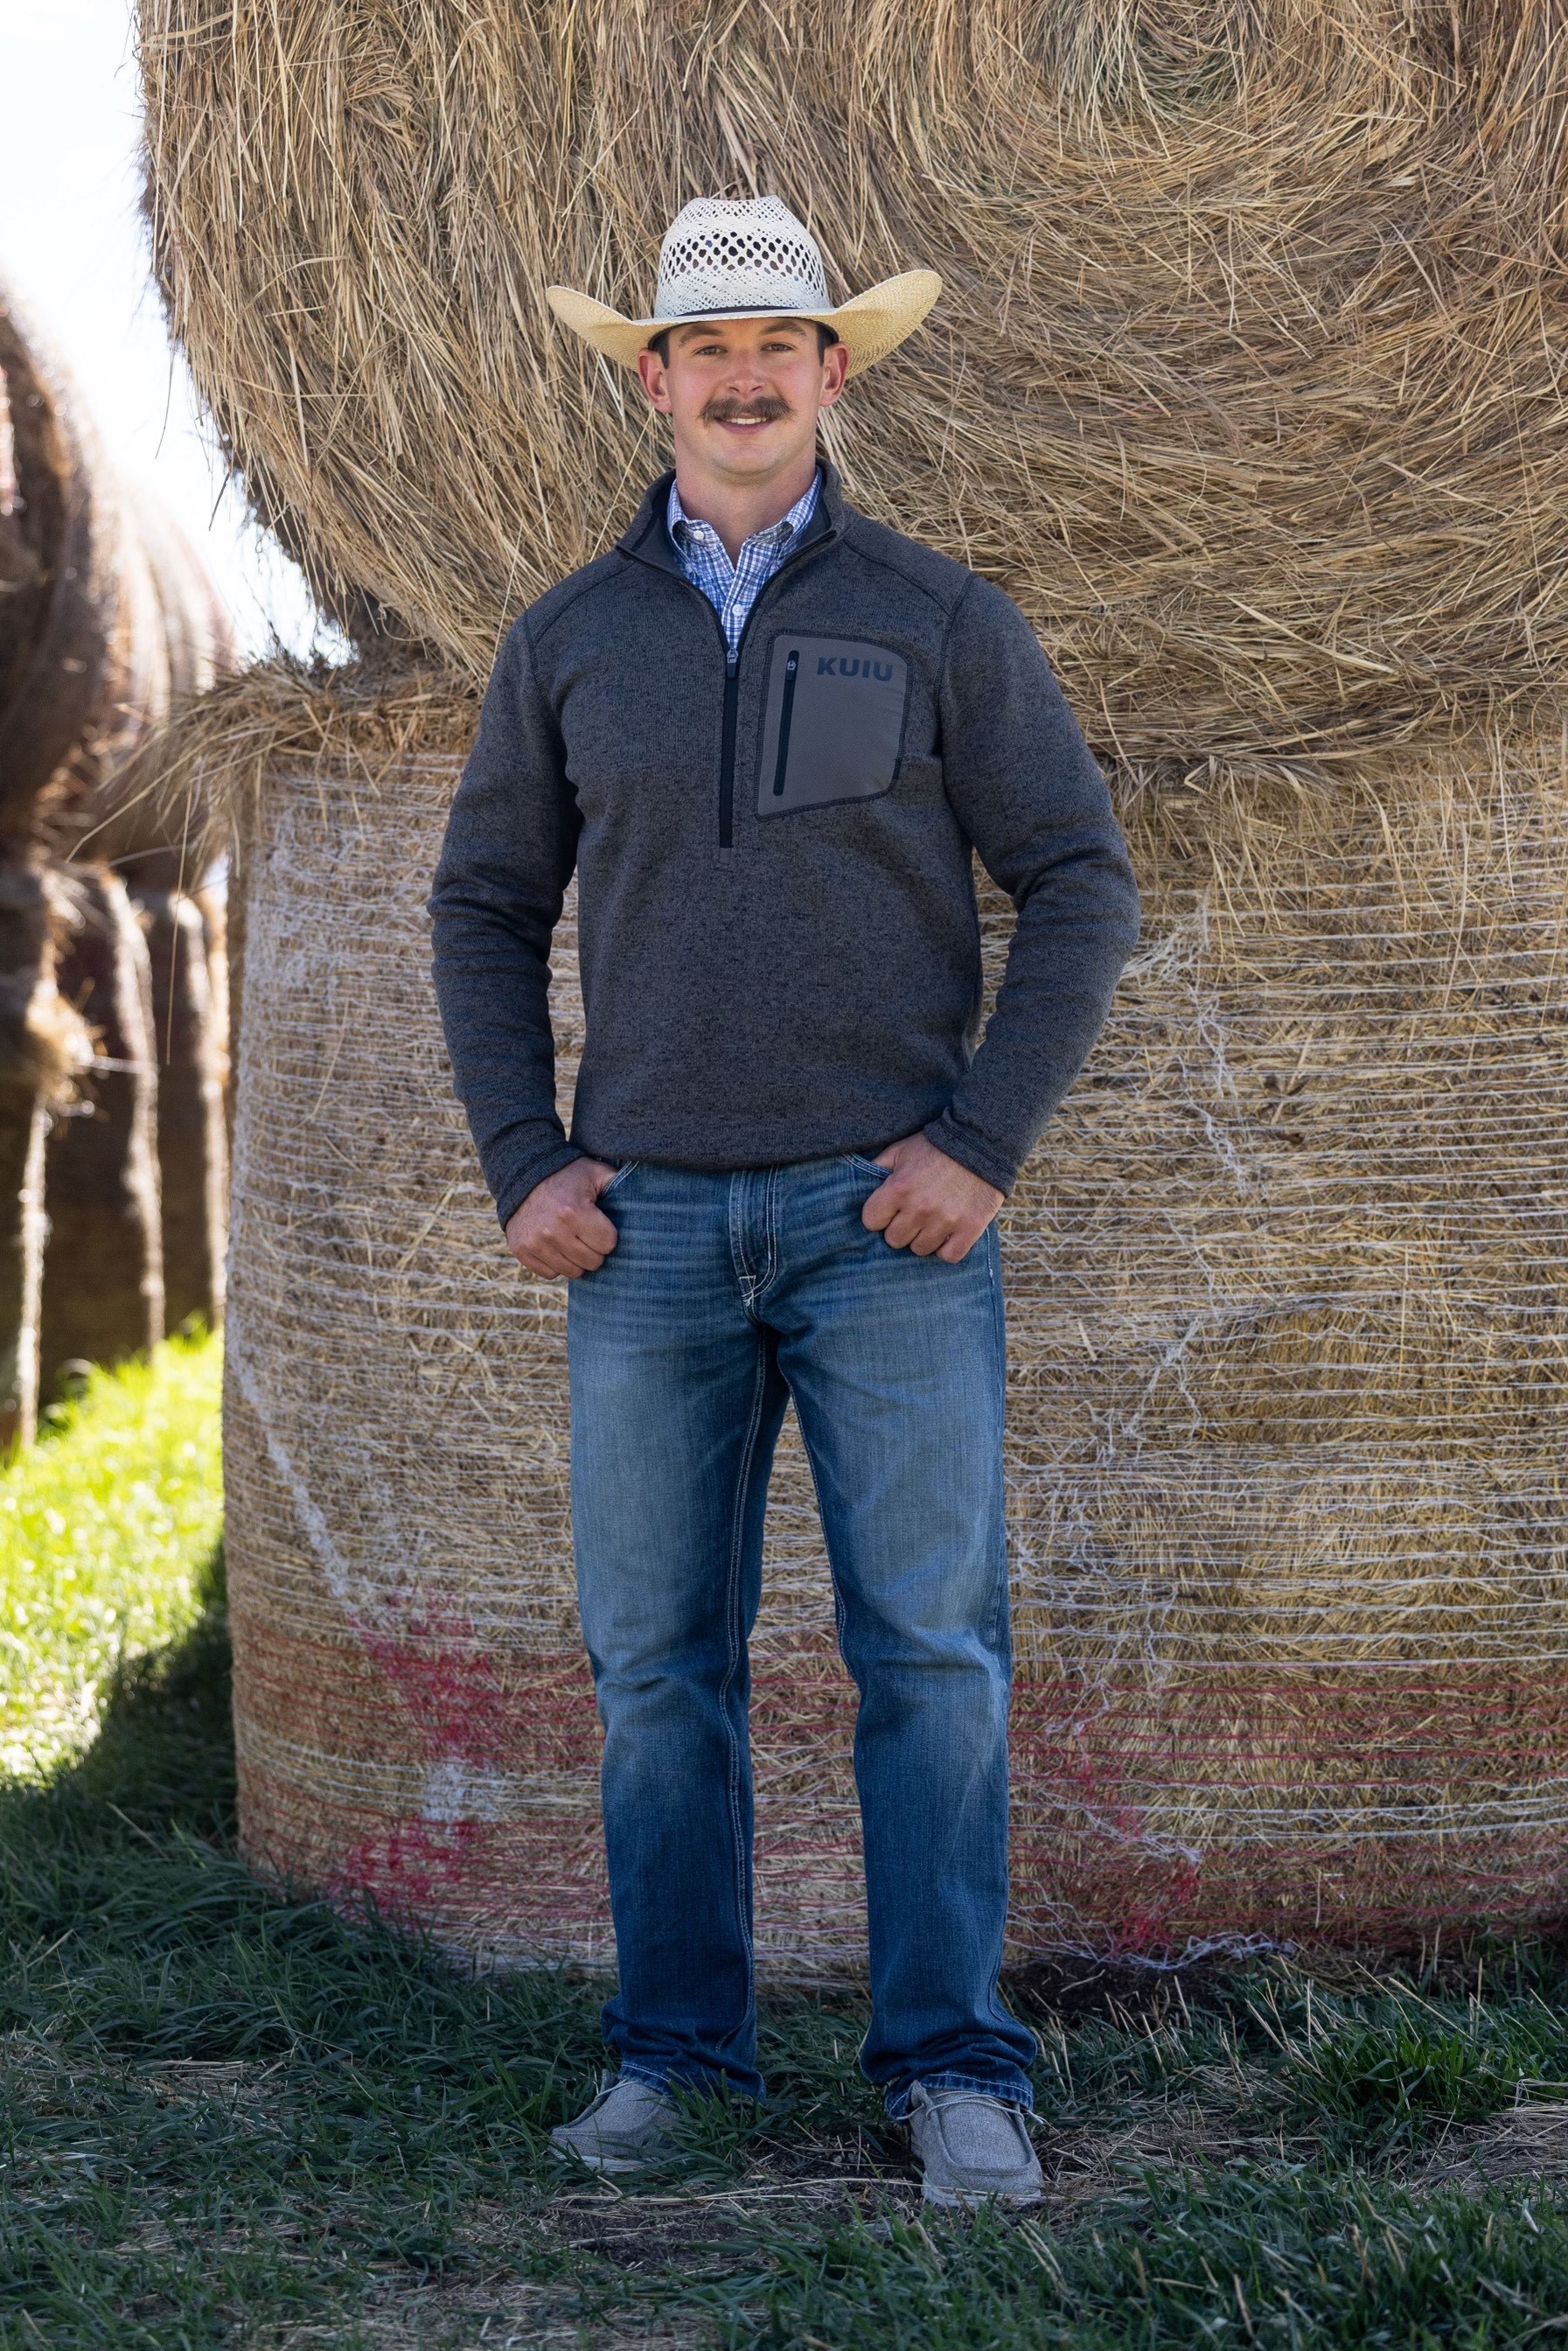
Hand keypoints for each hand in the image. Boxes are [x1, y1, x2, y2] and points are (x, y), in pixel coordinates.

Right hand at [505, 1157, 619, 1278]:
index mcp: (574, 1212)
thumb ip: (618, 1183)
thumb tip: (645, 1199)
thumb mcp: (595, 1172)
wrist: (523, 1176)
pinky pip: (551, 1274)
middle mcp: (553, 1231)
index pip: (608, 1245)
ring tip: (573, 1239)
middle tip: (588, 1234)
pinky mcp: (522, 1251)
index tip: (601, 1225)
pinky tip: (555, 1244)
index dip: (608, 1235)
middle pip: (592, 1263)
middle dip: (595, 1250)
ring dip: (576, 1259)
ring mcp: (535, 1244)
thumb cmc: (567, 1176)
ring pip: (572, 1272)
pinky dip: (556, 1263)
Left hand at [861, 1134, 1004, 1263]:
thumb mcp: (901, 1150)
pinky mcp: (970, 1228)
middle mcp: (920, 1208)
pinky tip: (949, 1234)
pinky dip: (947, 1248)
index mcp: (899, 1188)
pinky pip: (949, 1256)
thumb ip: (878, 1167)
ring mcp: (945, 1220)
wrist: (981, 1141)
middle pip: (894, 1240)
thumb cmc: (936, 1146)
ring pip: (920, 1249)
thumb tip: (859, 1181)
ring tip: (932, 1221)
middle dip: (900, 1228)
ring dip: (923, 1238)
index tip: (889, 1210)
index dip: (878, 1216)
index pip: (871, 1221)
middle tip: (913, 1215)